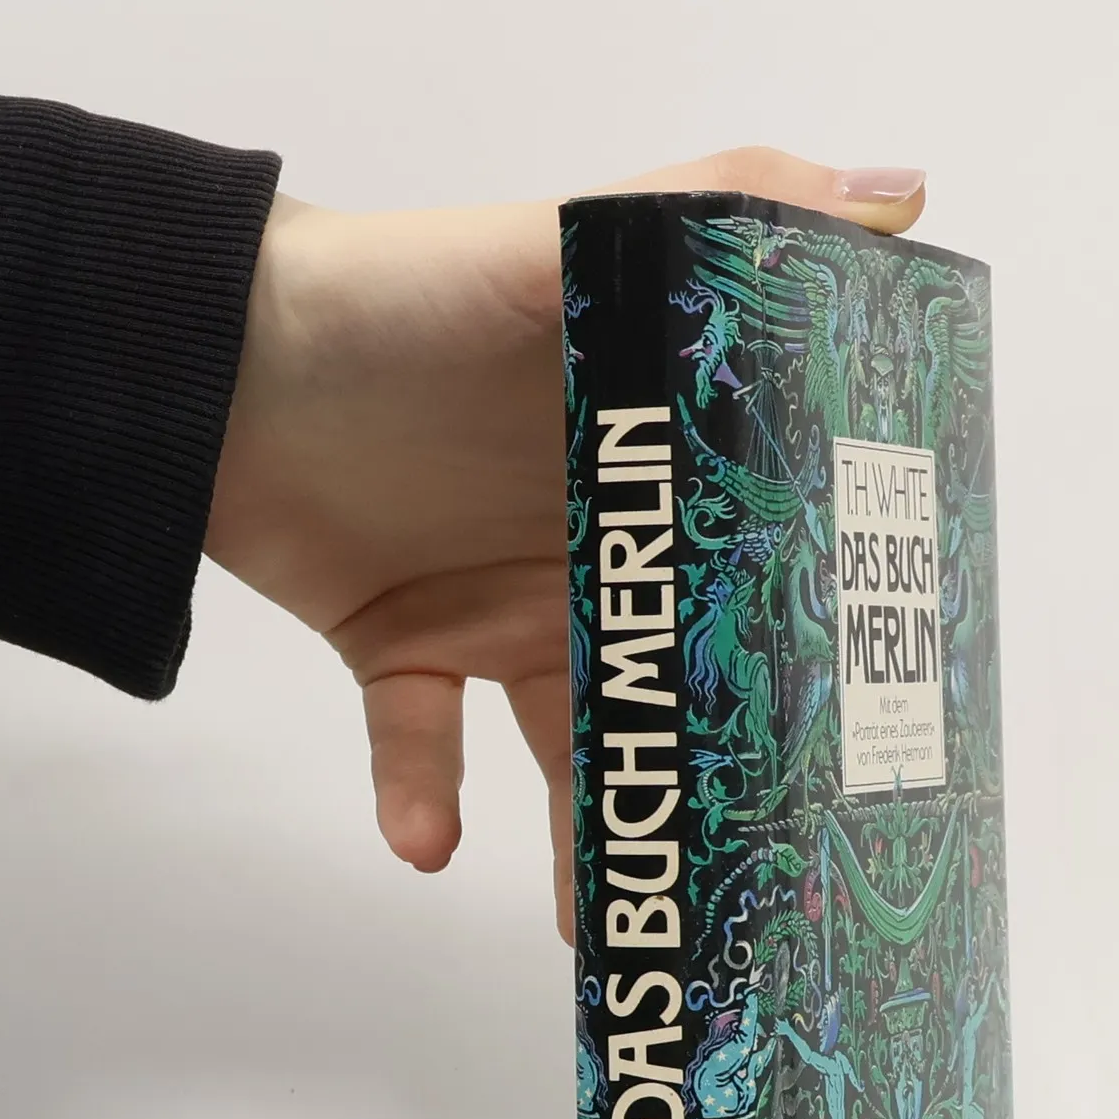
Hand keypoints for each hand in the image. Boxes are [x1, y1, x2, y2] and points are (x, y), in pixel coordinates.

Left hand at [204, 150, 926, 942]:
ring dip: (584, 837)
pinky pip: (420, 747)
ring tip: (603, 927)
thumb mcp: (574, 241)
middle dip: (710, 786)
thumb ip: (723, 213)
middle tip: (754, 882)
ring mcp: (498, 611)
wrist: (215, 348)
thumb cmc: (410, 294)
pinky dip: (419, 798)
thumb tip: (902, 190)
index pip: (755, 587)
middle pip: (672, 691)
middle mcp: (593, 559)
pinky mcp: (401, 647)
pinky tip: (430, 848)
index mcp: (658, 485)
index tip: (862, 748)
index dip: (805, 663)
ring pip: (562, 750)